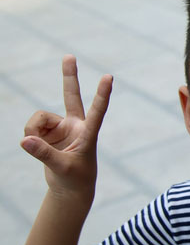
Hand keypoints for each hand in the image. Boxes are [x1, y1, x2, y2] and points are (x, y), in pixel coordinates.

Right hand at [21, 55, 111, 197]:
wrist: (69, 188)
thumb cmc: (75, 179)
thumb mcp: (62, 167)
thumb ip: (44, 153)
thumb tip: (25, 139)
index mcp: (88, 133)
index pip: (97, 111)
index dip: (102, 94)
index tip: (109, 78)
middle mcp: (75, 125)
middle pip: (71, 96)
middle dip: (69, 76)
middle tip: (69, 56)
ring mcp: (61, 127)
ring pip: (38, 119)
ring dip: (32, 131)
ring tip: (38, 146)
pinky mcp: (48, 132)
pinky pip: (30, 127)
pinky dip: (29, 136)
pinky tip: (34, 144)